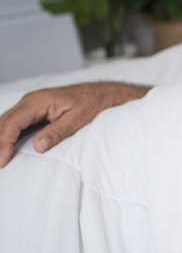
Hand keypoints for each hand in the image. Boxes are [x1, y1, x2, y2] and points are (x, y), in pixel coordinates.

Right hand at [0, 82, 150, 167]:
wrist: (101, 94)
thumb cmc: (91, 104)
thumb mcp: (77, 120)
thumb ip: (57, 132)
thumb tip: (38, 146)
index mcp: (38, 101)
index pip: (13, 123)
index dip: (4, 142)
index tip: (2, 159)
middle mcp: (30, 101)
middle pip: (5, 123)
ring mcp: (31, 104)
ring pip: (7, 122)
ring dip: (0, 139)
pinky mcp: (34, 110)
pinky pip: (15, 123)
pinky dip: (8, 134)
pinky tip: (5, 147)